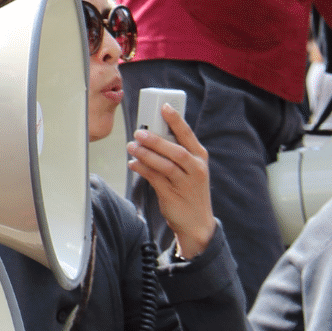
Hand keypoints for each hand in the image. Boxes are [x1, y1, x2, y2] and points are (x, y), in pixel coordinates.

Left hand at [128, 103, 215, 256]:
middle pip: (176, 151)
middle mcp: (196, 169)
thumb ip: (176, 153)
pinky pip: (155, 179)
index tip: (164, 107)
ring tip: (131, 147)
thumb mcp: (190, 169)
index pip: (188, 135)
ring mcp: (185, 184)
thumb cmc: (190, 190)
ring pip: (165, 165)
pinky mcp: (172, 196)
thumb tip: (152, 135)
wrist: (197, 223)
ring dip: (146, 154)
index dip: (176, 120)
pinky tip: (133, 163)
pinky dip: (142, 170)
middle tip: (138, 132)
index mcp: (200, 158)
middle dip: (156, 140)